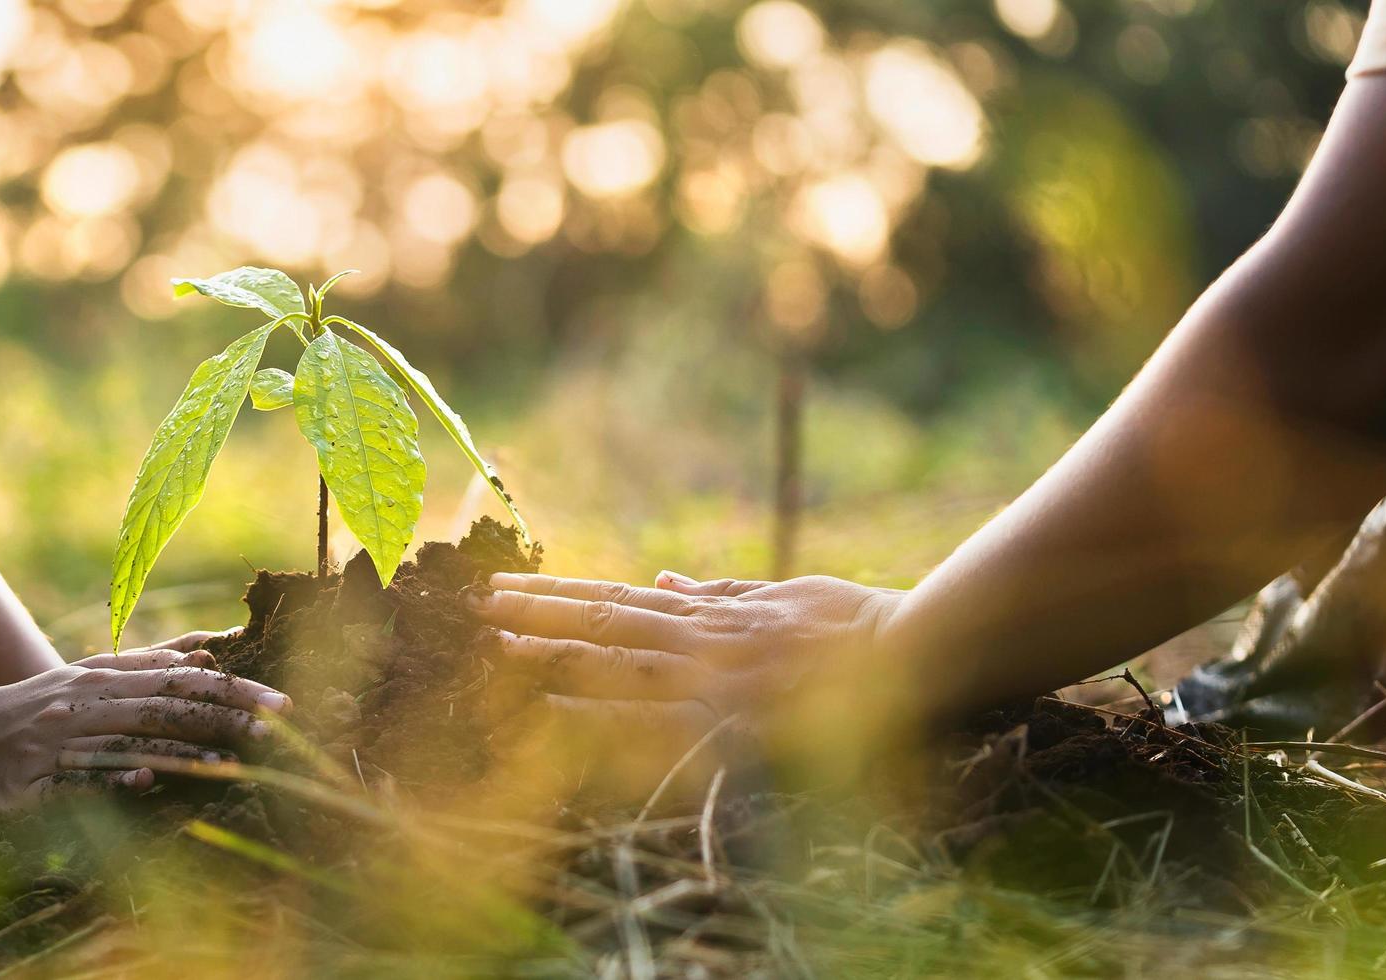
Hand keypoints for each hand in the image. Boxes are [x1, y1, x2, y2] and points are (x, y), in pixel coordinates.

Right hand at [0, 631, 287, 810]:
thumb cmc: (34, 710)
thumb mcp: (89, 679)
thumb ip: (146, 666)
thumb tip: (208, 657)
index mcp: (103, 679)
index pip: (179, 681)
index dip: (232, 690)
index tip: (283, 701)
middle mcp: (85, 704)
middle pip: (162, 706)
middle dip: (222, 714)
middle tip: (279, 726)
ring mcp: (59, 742)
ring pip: (125, 741)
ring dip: (179, 750)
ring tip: (229, 758)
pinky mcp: (32, 782)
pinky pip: (76, 780)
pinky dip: (110, 780)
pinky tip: (144, 781)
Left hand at [474, 572, 901, 795]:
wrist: (922, 653)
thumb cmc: (857, 625)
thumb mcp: (781, 594)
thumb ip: (716, 592)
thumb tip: (659, 577)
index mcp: (709, 615)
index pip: (610, 601)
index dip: (549, 594)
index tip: (494, 588)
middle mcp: (701, 644)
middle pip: (598, 627)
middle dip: (529, 619)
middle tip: (462, 610)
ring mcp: (715, 685)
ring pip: (614, 667)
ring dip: (550, 658)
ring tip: (489, 650)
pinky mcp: (737, 727)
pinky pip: (655, 726)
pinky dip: (604, 721)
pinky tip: (556, 718)